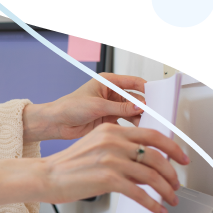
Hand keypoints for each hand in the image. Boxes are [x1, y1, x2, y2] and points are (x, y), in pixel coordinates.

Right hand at [0, 123, 189, 212]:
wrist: (45, 176)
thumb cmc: (66, 166)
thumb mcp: (95, 147)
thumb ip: (119, 150)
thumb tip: (144, 163)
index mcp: (111, 131)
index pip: (153, 135)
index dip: (173, 148)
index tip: (182, 158)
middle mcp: (113, 141)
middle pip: (157, 156)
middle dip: (173, 174)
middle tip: (177, 185)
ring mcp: (111, 159)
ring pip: (152, 175)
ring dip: (166, 190)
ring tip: (169, 199)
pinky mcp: (108, 178)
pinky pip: (139, 192)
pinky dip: (152, 203)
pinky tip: (157, 209)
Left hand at [23, 73, 145, 141]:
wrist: (56, 123)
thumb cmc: (69, 107)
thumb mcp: (98, 106)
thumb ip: (120, 108)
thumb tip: (140, 107)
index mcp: (108, 82)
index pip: (133, 82)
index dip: (146, 89)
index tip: (157, 97)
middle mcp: (111, 94)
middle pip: (134, 98)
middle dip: (144, 106)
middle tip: (154, 114)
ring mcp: (110, 107)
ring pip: (131, 111)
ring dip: (139, 117)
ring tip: (147, 124)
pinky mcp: (109, 119)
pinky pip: (125, 121)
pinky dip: (132, 125)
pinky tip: (138, 129)